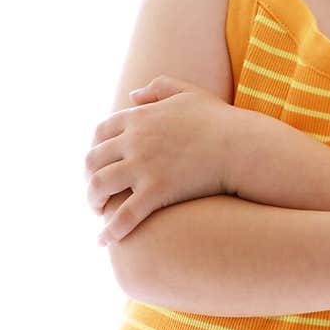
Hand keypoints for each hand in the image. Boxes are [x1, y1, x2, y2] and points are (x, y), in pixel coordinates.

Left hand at [86, 74, 233, 243]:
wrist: (241, 145)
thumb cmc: (220, 120)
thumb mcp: (188, 93)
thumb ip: (159, 87)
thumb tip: (132, 95)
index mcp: (139, 117)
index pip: (100, 133)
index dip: (95, 150)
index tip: (98, 164)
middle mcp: (134, 140)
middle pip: (92, 161)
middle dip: (88, 178)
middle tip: (96, 193)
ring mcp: (143, 166)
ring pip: (99, 187)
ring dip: (93, 202)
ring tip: (99, 213)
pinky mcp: (155, 192)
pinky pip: (123, 216)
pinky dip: (110, 230)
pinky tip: (105, 241)